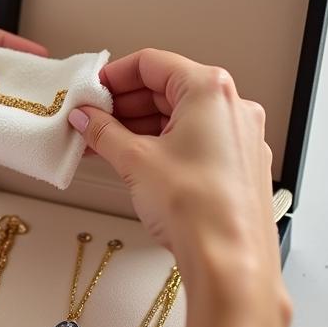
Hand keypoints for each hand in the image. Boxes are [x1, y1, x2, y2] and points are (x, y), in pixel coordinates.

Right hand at [68, 48, 286, 307]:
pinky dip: (162, 143)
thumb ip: (103, 131)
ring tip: (104, 144)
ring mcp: (240, 137)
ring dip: (139, 125)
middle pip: (167, 88)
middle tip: (91, 119)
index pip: (152, 63)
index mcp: (210, 90)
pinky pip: (194, 140)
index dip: (114, 76)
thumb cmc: (197, 208)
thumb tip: (87, 118)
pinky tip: (133, 161)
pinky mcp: (239, 165)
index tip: (91, 92)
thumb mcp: (134, 160)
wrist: (230, 262)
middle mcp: (233, 107)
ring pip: (180, 116)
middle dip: (124, 104)